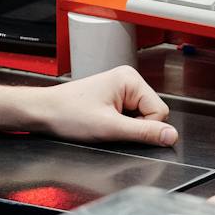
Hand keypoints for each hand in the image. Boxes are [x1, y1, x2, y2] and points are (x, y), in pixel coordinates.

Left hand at [28, 66, 177, 146]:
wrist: (42, 113)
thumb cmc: (67, 114)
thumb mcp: (109, 128)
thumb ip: (144, 132)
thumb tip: (171, 135)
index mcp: (131, 79)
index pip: (160, 111)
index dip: (144, 128)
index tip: (121, 129)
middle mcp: (128, 80)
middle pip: (152, 113)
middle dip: (133, 126)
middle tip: (109, 127)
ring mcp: (121, 88)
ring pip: (140, 117)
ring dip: (125, 126)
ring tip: (102, 125)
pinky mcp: (114, 97)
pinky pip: (129, 116)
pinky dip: (118, 124)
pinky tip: (102, 123)